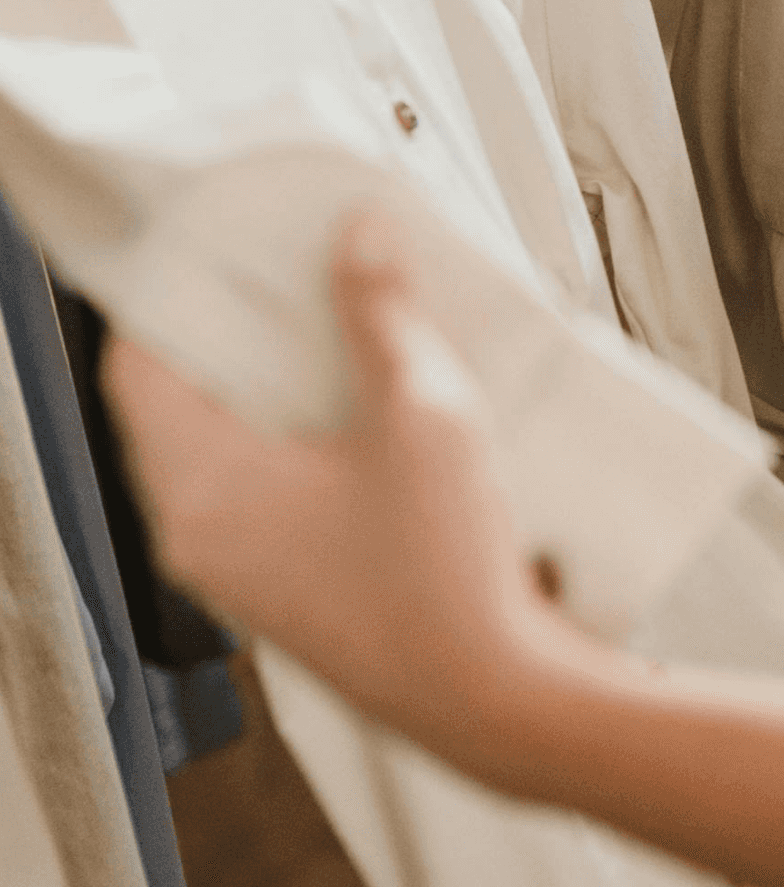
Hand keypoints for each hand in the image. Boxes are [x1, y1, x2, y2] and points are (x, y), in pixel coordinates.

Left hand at [103, 210, 574, 728]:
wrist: (495, 697)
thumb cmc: (446, 576)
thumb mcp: (424, 415)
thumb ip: (384, 316)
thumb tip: (359, 236)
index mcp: (201, 488)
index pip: (139, 365)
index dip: (173, 296)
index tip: (214, 248)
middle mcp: (199, 536)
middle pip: (180, 408)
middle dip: (233, 340)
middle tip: (288, 278)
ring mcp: (239, 573)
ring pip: (224, 456)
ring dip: (269, 396)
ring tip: (335, 339)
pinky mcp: (287, 594)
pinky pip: (263, 500)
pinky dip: (295, 450)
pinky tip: (364, 423)